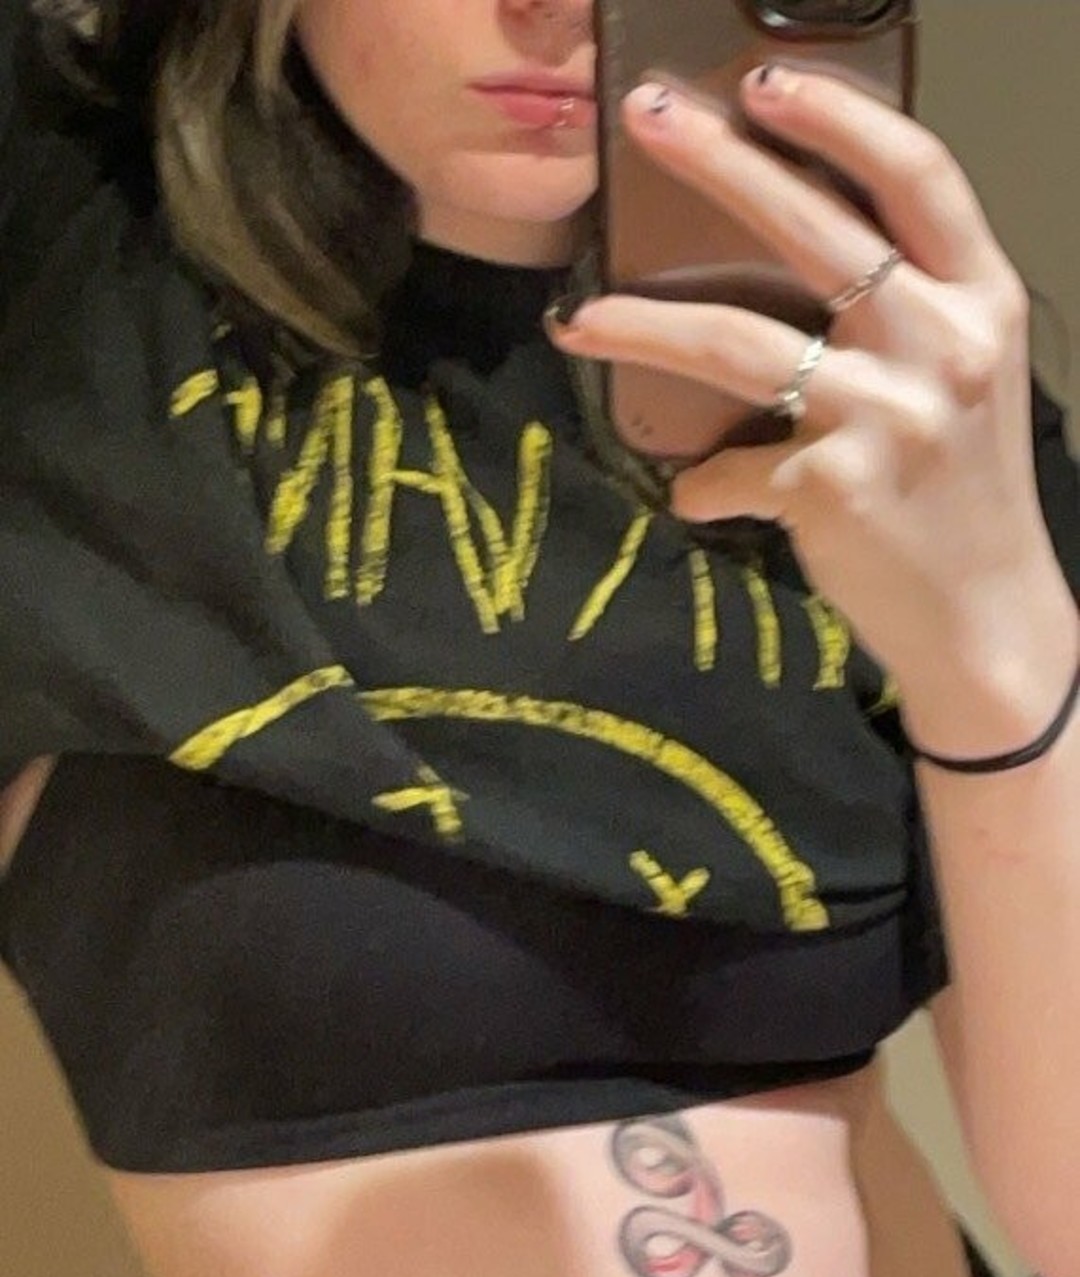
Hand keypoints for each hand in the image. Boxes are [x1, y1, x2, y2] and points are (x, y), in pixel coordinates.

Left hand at [547, 67, 1067, 684]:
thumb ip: (903, 312)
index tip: (764, 83)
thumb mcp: (964, 380)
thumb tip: (776, 268)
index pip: (917, 177)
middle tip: (646, 119)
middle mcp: (944, 343)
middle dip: (719, 163)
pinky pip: (735, 467)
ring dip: (645, 326)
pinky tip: (698, 494)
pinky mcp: (837, 486)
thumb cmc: (962, 495)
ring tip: (579, 318)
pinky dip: (706, 483)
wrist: (985, 619)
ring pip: (740, 342)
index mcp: (981, 300)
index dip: (839, 120)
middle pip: (816, 229)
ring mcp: (890, 413)